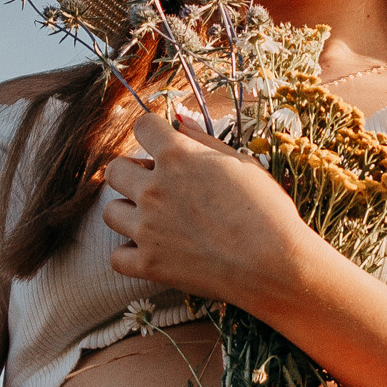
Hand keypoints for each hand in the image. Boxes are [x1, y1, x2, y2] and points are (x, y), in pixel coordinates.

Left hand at [101, 113, 312, 307]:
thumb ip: (204, 141)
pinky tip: (152, 250)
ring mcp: (147, 228)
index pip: (142, 127)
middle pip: (114, 170)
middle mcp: (154, 189)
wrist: (276, 264)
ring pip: (110, 212)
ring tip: (155, 220)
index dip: (152, 133)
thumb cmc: (268, 210)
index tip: (162, 144)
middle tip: (157, 185)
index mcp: (177, 156)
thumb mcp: (242, 164)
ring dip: (129, 212)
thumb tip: (180, 122)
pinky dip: (130, 254)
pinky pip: (117, 257)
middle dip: (132, 173)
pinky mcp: (150, 264)